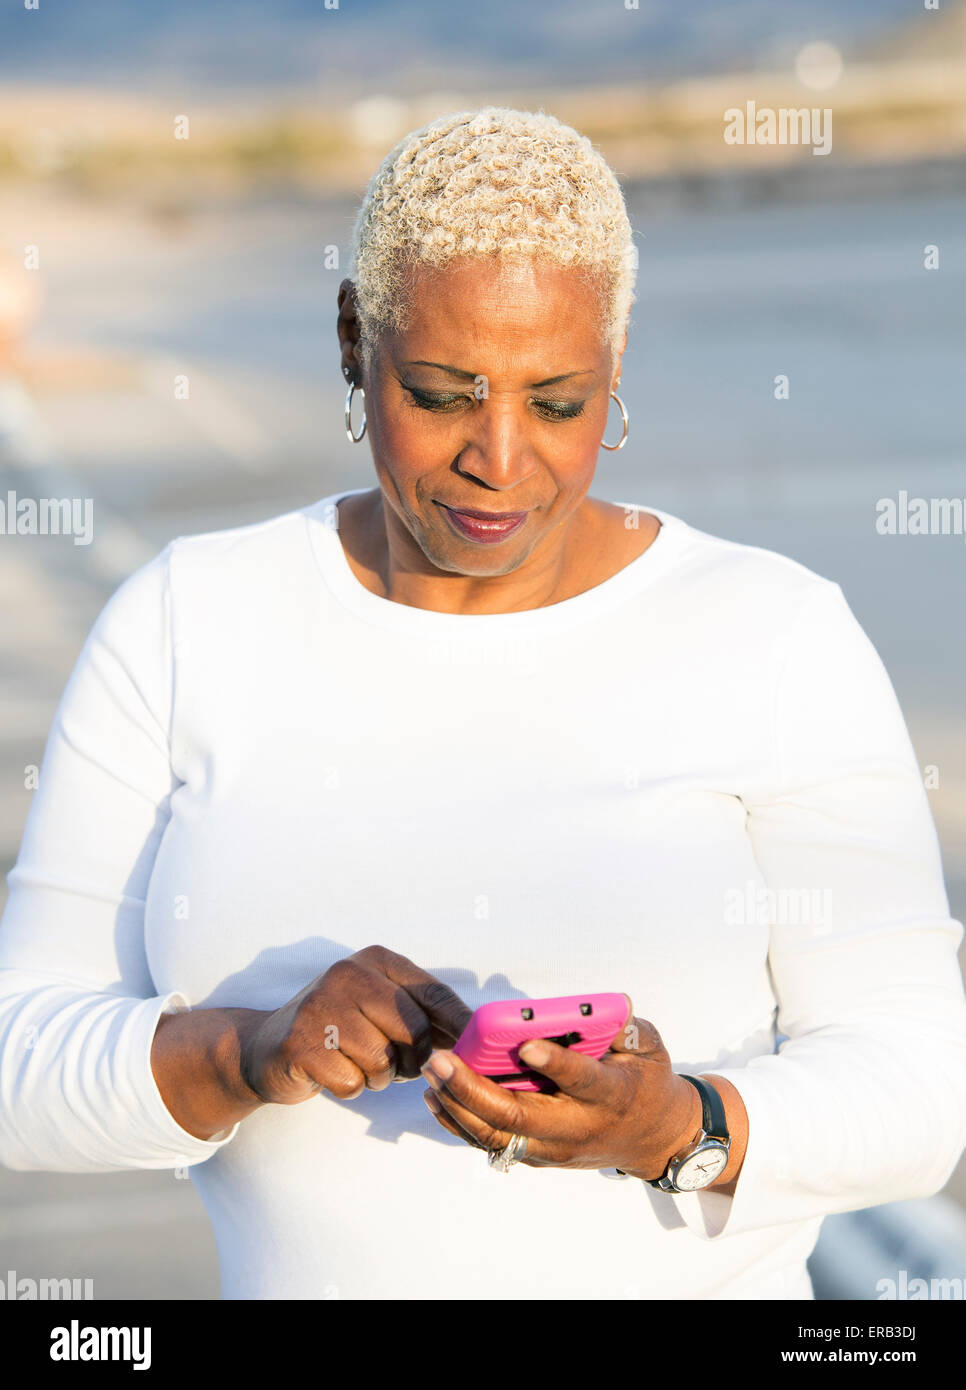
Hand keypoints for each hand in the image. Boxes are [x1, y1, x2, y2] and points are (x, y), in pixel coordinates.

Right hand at [238, 945, 472, 1105]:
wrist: (265, 1048)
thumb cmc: (338, 1031)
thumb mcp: (380, 1008)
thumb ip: (423, 1016)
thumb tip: (473, 1039)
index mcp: (376, 961)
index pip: (433, 993)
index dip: (460, 1025)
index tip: (478, 1049)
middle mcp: (349, 973)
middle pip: (414, 1029)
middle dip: (411, 1058)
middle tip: (392, 1061)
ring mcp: (321, 1005)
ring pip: (384, 1061)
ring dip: (376, 1076)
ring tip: (354, 1061)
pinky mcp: (300, 1041)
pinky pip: (353, 1082)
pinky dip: (349, 1087)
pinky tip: (331, 1071)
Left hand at [421, 1003, 701, 1179]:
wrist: (653, 1138)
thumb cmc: (646, 1080)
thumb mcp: (648, 1047)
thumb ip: (624, 1026)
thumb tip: (605, 1006)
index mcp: (612, 1094)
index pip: (582, 1081)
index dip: (555, 1064)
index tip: (526, 1044)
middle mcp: (579, 1127)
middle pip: (518, 1116)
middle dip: (472, 1089)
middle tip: (440, 1059)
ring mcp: (555, 1148)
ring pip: (497, 1135)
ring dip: (457, 1106)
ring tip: (431, 1073)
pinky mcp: (538, 1157)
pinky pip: (492, 1144)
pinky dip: (459, 1123)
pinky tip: (436, 1098)